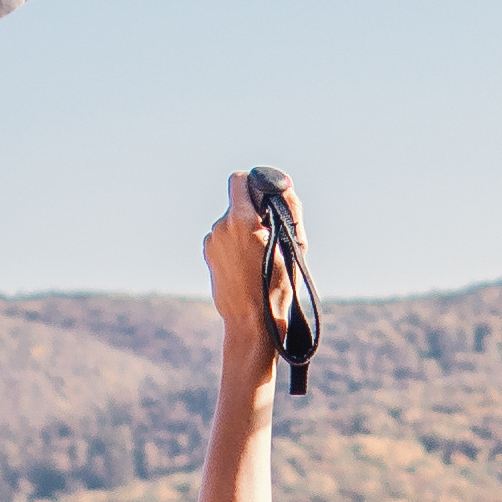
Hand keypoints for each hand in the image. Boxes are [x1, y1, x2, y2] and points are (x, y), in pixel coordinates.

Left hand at [203, 188, 284, 377]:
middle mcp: (221, 226)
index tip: (267, 200)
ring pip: (231, 220)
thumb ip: (290, 208)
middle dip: (253, 211)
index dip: (255, 185)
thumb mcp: (294, 245)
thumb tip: (284, 184)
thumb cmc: (277, 286)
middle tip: (270, 233)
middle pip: (238, 202)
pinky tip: (245, 263)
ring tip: (259, 255)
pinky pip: (223, 236)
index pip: (240, 179)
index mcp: (242, 220)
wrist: (251, 322)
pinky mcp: (207, 253)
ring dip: (243, 228)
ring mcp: (211, 240)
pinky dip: (234, 243)